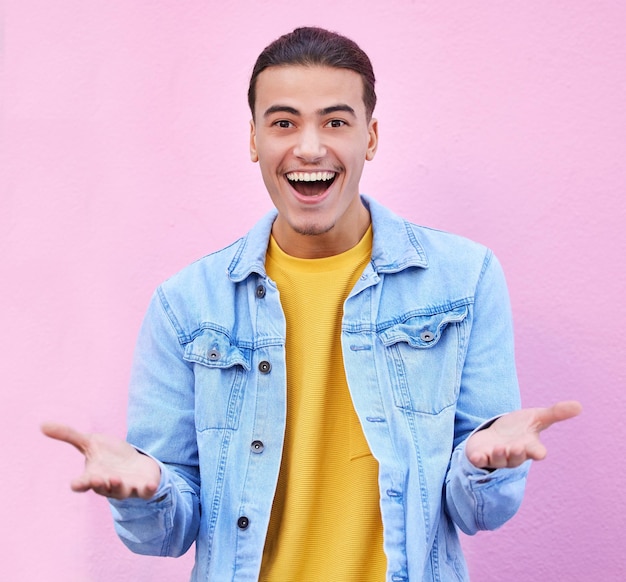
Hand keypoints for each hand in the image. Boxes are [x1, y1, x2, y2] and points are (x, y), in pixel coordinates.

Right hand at [41, 423, 160, 499]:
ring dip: (120, 487)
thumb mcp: (90, 442)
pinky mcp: (143, 488)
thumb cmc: (110, 455)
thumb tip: (42, 424)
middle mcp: (108, 485)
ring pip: (122, 492)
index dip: (80, 484)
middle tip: (99, 479)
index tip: (75, 483)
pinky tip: (150, 486)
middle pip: (102, 488)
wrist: (135, 463)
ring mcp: (126, 488)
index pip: (83, 484)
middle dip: (100, 484)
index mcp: (93, 476)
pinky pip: (145, 492)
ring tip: (117, 479)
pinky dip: (147, 490)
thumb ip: (69, 436)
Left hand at [465, 400, 582, 469]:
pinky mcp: (481, 456)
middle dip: (516, 453)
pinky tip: (477, 457)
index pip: (535, 451)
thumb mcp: (536, 418)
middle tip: (515, 447)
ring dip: (499, 455)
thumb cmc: (518, 428)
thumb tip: (579, 405)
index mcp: (528, 446)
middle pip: (516, 457)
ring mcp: (496, 457)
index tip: (540, 453)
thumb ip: (555, 413)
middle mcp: (513, 454)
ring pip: (499, 460)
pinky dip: (479, 459)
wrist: (495, 435)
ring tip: (499, 448)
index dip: (537, 452)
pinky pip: (480, 461)